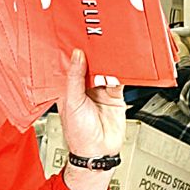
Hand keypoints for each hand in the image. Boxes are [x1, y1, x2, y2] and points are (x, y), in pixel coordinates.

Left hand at [58, 49, 125, 189]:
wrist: (98, 152)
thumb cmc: (78, 134)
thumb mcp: (72, 102)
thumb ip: (75, 78)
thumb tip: (76, 56)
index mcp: (69, 88)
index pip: (71, 65)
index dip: (74, 52)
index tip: (78, 37)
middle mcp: (84, 88)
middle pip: (90, 64)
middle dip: (94, 54)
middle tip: (97, 38)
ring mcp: (100, 91)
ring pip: (105, 69)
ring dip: (108, 62)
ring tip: (109, 50)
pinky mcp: (115, 95)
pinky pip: (119, 79)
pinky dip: (121, 72)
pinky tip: (120, 65)